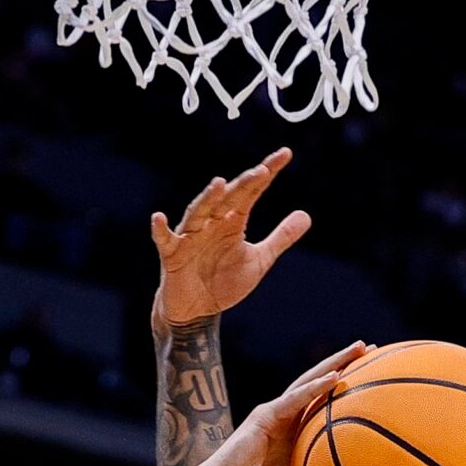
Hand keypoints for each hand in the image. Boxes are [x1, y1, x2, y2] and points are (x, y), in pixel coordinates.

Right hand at [151, 149, 311, 328]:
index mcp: (233, 220)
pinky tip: (158, 217)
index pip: (252, 191)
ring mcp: (191, 237)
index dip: (268, 173)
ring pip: (199, 212)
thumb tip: (307, 215)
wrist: (197, 310)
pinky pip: (165, 239)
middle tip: (262, 171)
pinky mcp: (172, 255)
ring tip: (219, 184)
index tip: (286, 154)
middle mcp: (212, 222)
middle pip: (228, 198)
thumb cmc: (224, 281)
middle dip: (243, 185)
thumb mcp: (259, 260)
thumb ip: (281, 238)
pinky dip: (160, 229)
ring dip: (207, 199)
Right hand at [191, 341, 365, 465]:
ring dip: (335, 364)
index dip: (348, 388)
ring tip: (360, 349)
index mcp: (294, 435)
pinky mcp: (262, 418)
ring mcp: (274, 415)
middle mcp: (286, 418)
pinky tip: (335, 377)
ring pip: (309, 382)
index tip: (376, 376)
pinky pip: (292, 400)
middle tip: (374, 349)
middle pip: (320, 384)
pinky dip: (314, 388)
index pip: (325, 404)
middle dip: (346, 364)